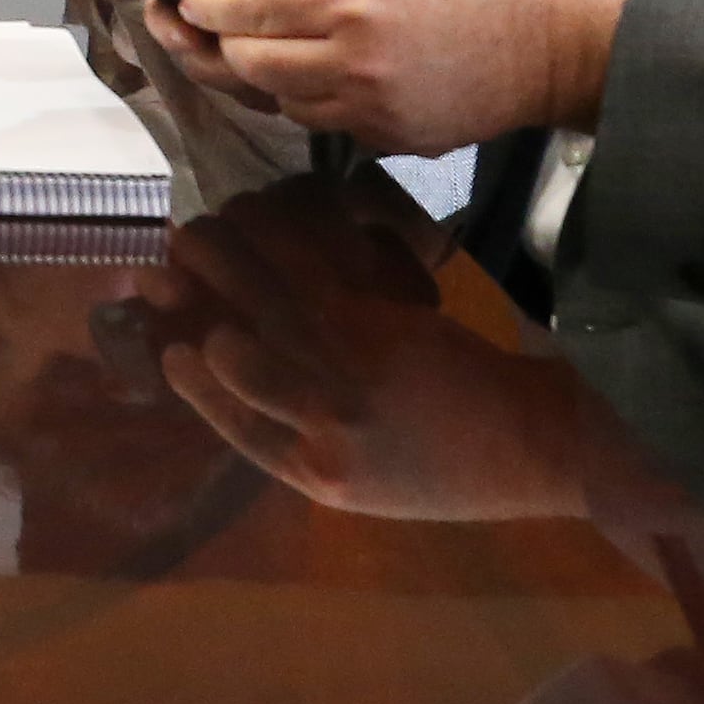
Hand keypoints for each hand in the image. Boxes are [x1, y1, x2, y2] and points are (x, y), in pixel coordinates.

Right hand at [146, 188, 591, 521]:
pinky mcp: (383, 333)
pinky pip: (312, 282)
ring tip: (200, 228)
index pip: (237, 427)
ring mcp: (353, 380)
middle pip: (238, 360)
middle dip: (193, 306)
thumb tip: (268, 394)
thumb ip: (321, 448)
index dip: (195, 385)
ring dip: (225, 261)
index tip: (170, 348)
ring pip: (266, 313)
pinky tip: (264, 217)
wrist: (540, 447)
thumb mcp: (380, 486)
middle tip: (163, 265)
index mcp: (321, 478)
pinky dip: (279, 246)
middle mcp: (326, 432)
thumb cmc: (461, 471)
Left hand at [177, 0, 637, 154]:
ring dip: (269, 74)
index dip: (206, 6)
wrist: (557, 41)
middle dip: (228, 44)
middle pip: (252, 63)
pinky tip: (329, 74)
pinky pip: (328, 122)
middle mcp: (352, 61)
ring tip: (278, 48)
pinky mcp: (394, 140)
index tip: (187, 2)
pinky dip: (314, 99)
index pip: (246, 9)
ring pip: (284, 99)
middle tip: (222, 28)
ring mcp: (373, 109)